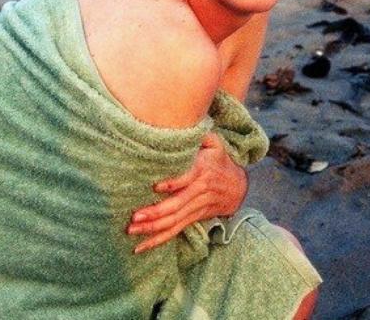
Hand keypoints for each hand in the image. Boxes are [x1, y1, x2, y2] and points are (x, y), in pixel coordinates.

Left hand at [127, 132, 247, 253]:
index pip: (187, 178)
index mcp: (202, 170)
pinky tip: (141, 247)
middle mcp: (199, 191)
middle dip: (156, 212)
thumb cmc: (219, 159)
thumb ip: (200, 134)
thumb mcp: (215, 142)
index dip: (173, 184)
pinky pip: (175, 231)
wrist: (237, 186)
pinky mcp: (193, 218)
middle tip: (135, 216)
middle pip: (177, 205)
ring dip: (153, 228)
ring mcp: (196, 208)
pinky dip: (158, 240)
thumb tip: (185, 121)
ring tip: (132, 231)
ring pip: (174, 221)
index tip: (155, 186)